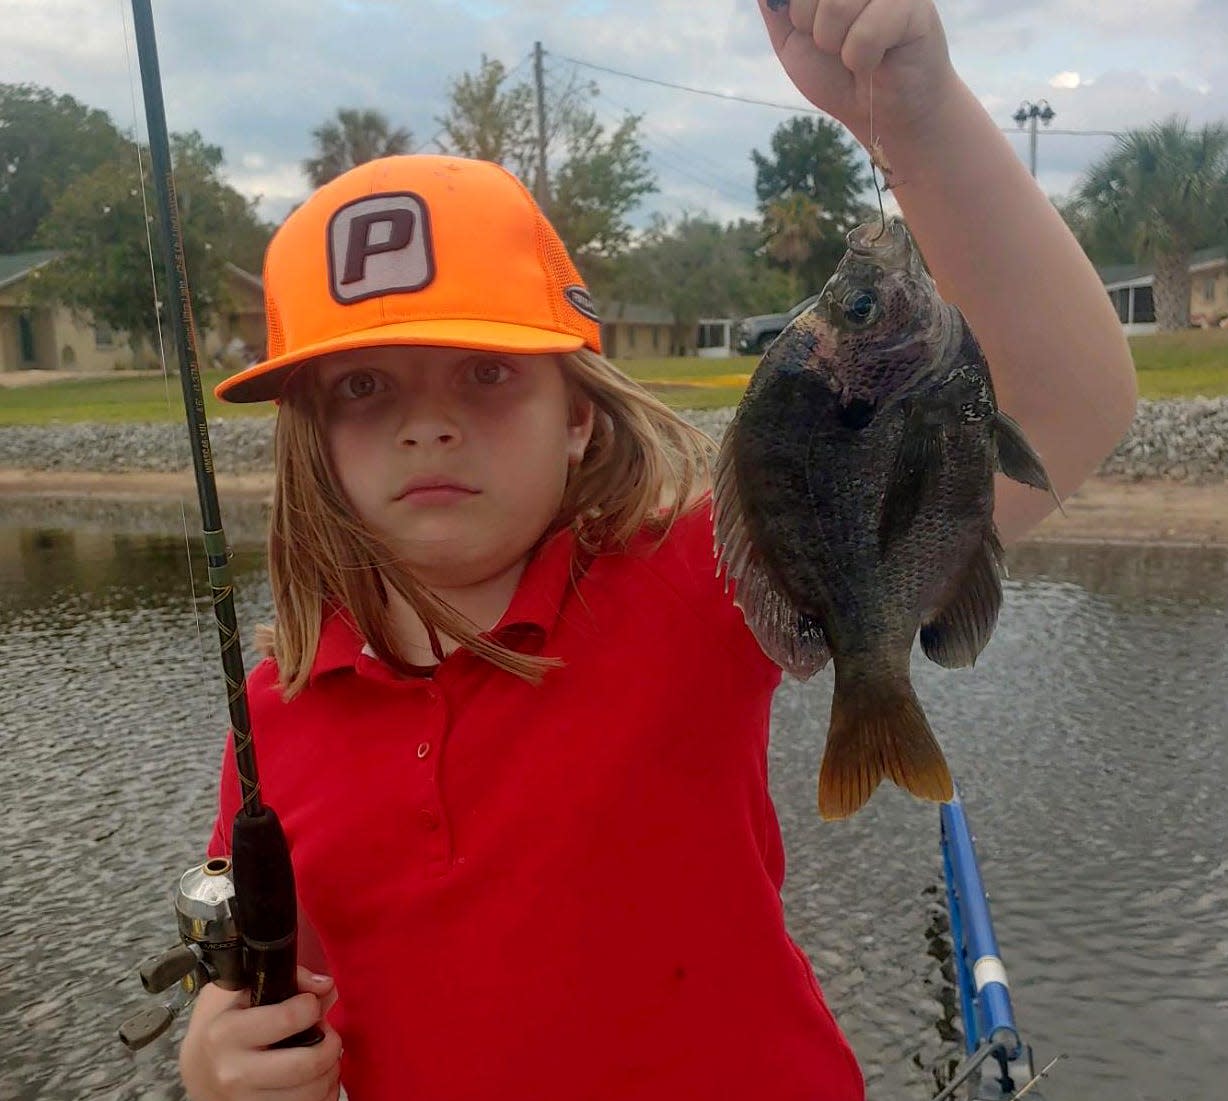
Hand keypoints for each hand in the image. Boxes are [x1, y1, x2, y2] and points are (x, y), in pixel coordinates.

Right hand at [179, 967, 342, 1100]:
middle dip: (330, 1045)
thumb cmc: (226, 1025)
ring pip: (311, 1093)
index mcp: (227, 1033)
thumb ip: (288, 978)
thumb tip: (325, 985)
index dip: (311, 1007)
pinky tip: (317, 1078)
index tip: (310, 1005)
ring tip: (324, 1055)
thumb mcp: (243, 991)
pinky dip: (324, 1093)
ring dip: (331, 1071)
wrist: (199, 1070)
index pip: (289, 1018)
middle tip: (328, 1034)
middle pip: (306, 1064)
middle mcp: (234, 1073)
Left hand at [758, 0, 956, 147]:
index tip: (809, 27)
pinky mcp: (914, 6)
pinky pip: (866, 32)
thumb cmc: (838, 73)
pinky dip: (861, 58)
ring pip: (835, 6)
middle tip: (833, 43)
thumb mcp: (792, 39)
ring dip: (835, 44)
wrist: (881, 113)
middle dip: (810, 26)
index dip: (797, 13)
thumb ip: (776, 4)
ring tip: (854, 51)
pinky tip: (876, 60)